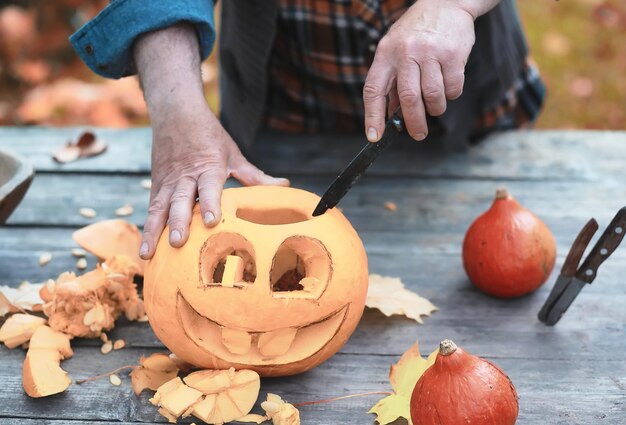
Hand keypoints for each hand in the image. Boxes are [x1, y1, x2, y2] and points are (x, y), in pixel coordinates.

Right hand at [142, 105, 288, 258]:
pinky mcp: (156, 186)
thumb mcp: (233, 154)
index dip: (210, 203)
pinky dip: (147, 228)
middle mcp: (184, 176)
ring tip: (148, 254)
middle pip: (180, 200)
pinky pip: (151, 209)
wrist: (176, 113)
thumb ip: (254, 176)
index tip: (212, 221)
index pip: (209, 187)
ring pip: (159, 208)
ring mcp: (167, 182)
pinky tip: (146, 250)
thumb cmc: (209, 136)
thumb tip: (285, 185)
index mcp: (207, 167)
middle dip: (178, 222)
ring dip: (154, 231)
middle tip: (178, 242)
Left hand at [363, 0, 497, 141]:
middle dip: (414, 123)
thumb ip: (392, 82)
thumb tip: (391, 116)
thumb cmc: (416, 32)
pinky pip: (453, 88)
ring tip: (435, 106)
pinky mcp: (453, 54)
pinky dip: (451, 95)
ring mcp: (430, 52)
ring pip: (433, 96)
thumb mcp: (395, 50)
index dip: (373, 116)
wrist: (446, 2)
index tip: (374, 137)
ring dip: (435, 109)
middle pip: (408, 99)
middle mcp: (406, 52)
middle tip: (418, 135)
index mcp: (385, 54)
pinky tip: (448, 87)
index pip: (374, 91)